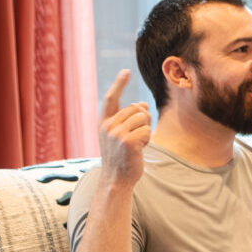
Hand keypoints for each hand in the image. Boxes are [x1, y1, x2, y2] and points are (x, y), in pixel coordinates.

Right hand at [97, 70, 149, 188]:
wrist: (116, 179)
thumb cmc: (121, 157)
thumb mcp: (120, 136)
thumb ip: (128, 119)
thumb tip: (142, 104)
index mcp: (104, 123)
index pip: (111, 99)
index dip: (119, 84)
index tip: (126, 71)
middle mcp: (107, 126)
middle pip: (137, 108)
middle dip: (143, 121)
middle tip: (135, 138)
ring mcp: (116, 133)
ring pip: (144, 118)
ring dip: (145, 131)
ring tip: (136, 145)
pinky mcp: (127, 141)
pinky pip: (147, 130)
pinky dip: (147, 140)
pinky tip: (138, 150)